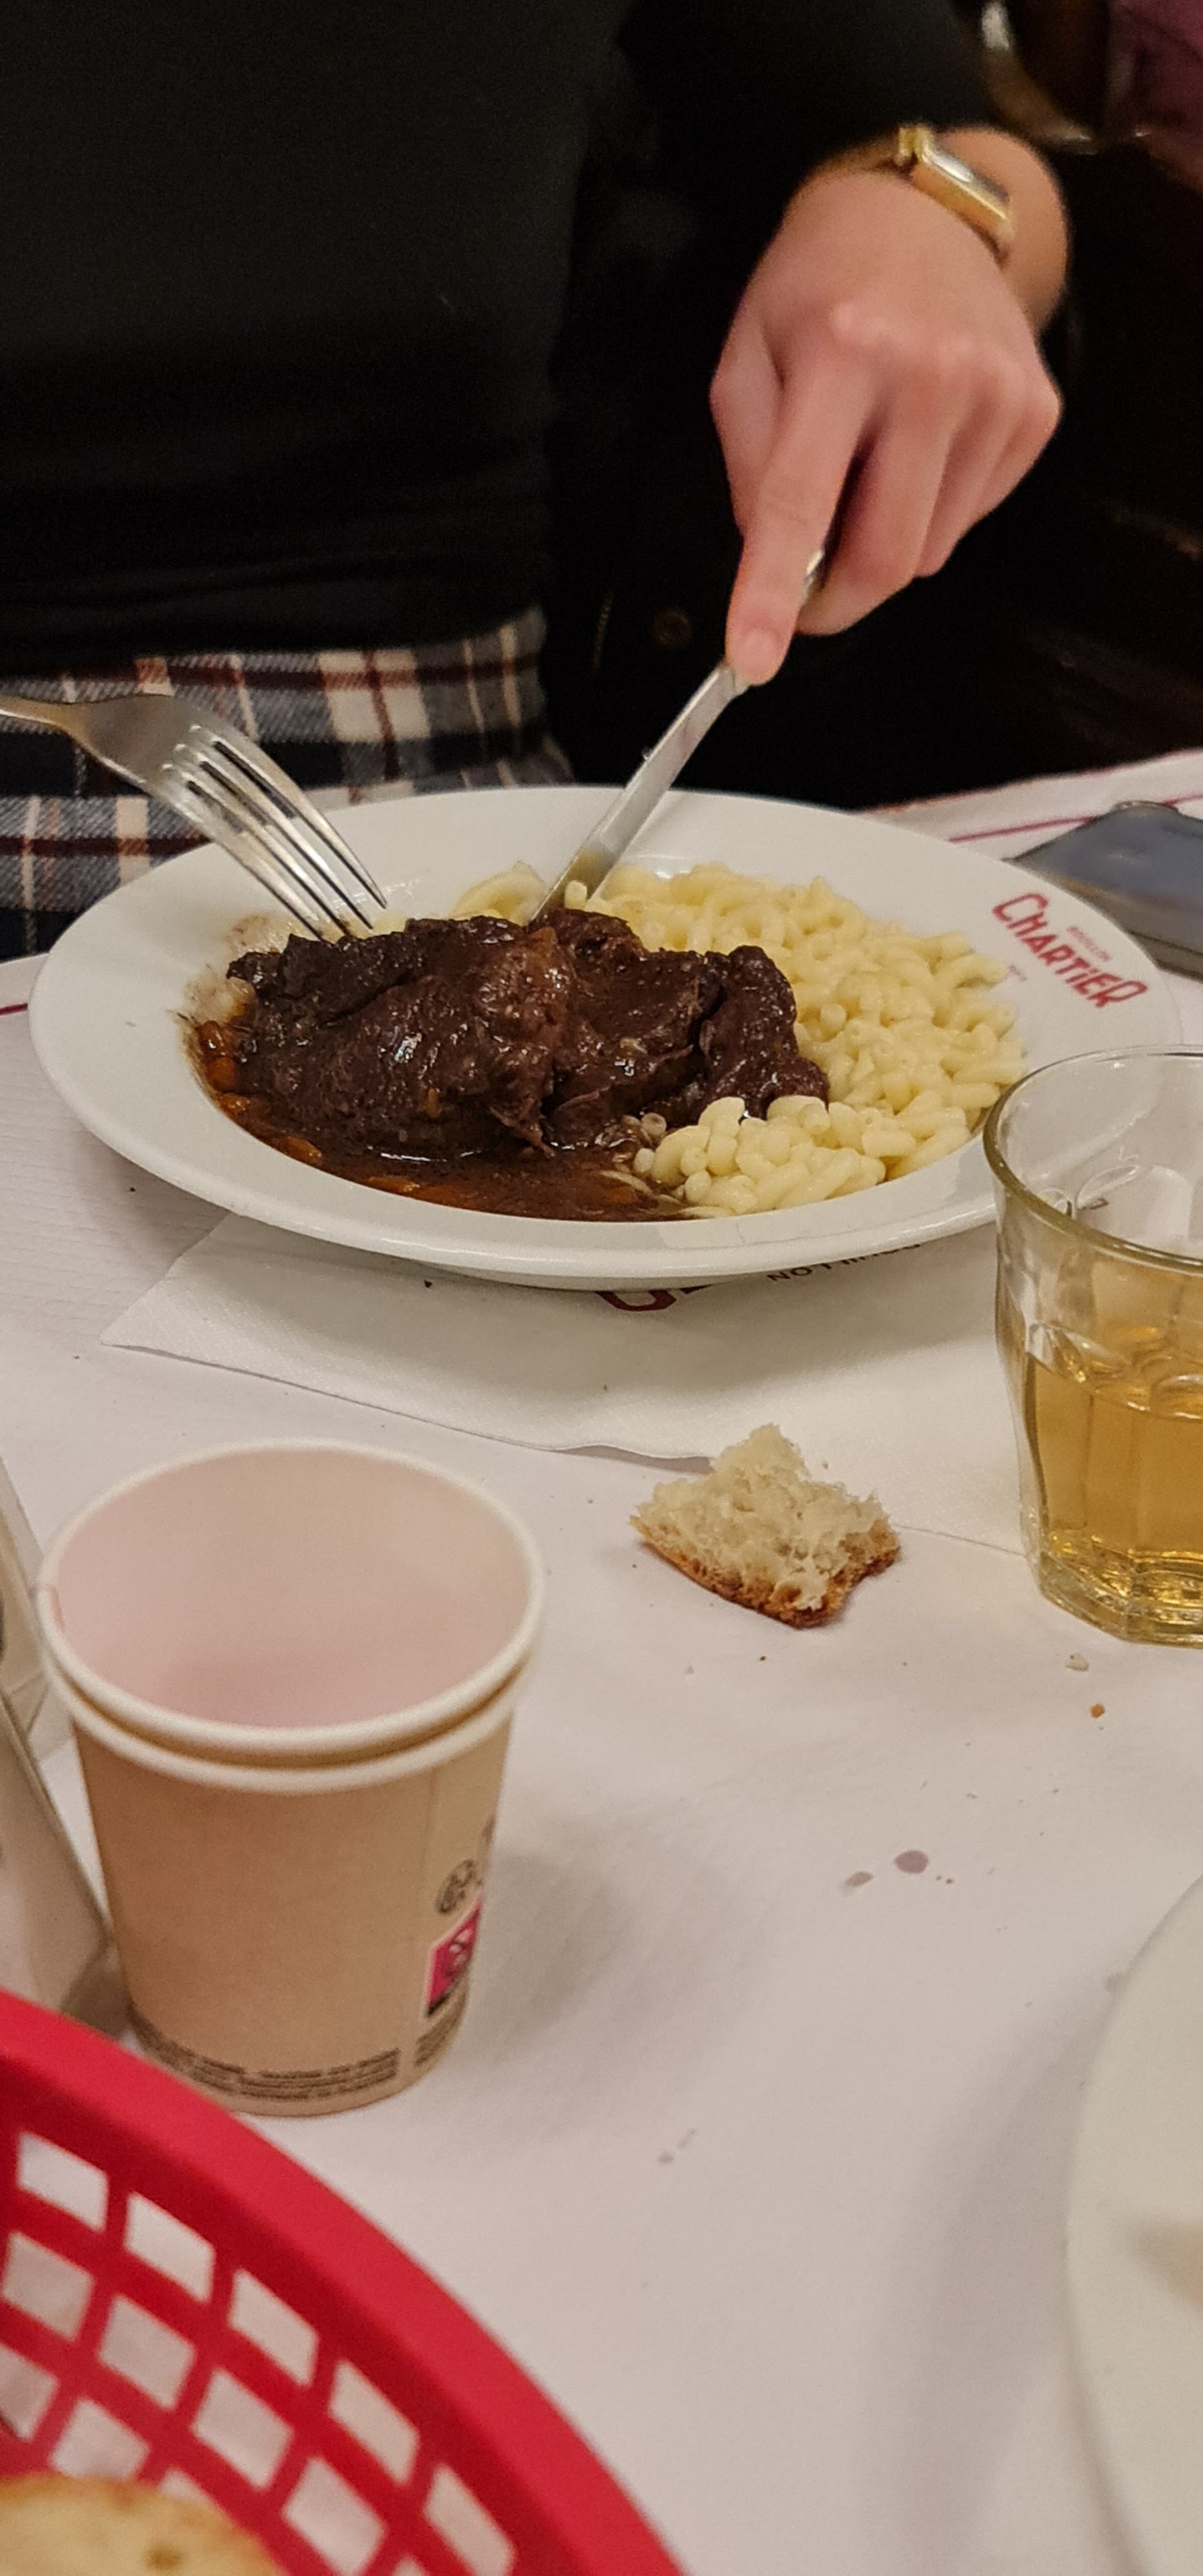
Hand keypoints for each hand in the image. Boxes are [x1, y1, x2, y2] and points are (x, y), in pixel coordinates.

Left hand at [712, 154, 1063, 681]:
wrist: (925, 212)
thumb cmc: (817, 286)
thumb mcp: (747, 355)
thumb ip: (751, 465)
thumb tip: (778, 563)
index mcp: (842, 350)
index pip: (801, 501)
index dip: (774, 593)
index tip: (754, 661)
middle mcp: (930, 374)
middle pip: (886, 556)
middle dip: (838, 598)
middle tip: (806, 589)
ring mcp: (996, 395)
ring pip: (931, 551)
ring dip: (888, 540)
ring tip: (871, 465)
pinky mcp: (1036, 412)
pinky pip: (972, 519)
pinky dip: (934, 508)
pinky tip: (921, 444)